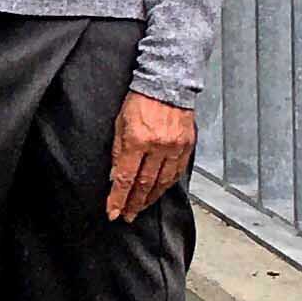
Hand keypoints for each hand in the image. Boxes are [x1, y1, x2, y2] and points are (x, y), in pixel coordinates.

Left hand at [107, 92, 196, 220]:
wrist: (167, 84)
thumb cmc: (139, 100)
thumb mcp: (120, 124)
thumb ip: (118, 152)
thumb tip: (116, 177)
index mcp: (138, 140)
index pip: (126, 178)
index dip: (119, 198)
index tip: (114, 212)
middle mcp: (159, 146)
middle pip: (145, 184)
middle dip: (134, 203)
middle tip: (127, 216)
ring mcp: (175, 147)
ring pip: (163, 182)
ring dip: (151, 198)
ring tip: (141, 208)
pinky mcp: (187, 146)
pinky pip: (177, 172)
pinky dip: (167, 185)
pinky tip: (159, 192)